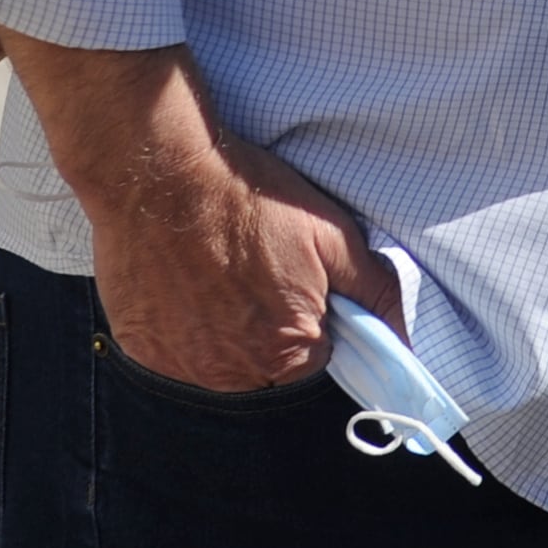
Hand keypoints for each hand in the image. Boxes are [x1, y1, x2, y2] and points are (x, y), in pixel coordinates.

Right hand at [5, 37, 404, 391]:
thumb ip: (373, 291)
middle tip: (256, 273)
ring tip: (218, 274)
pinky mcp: (141, 349)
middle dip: (271, 330)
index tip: (298, 283)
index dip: (314, 320)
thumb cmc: (250, 198)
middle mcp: (232, 373)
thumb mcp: (331, 235)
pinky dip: (182, 326)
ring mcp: (181, 364)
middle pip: (268, 368)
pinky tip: (185, 281)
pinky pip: (174, 353)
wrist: (161, 174)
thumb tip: (406, 334)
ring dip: (224, 332)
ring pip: (219, 365)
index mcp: (287, 350)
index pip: (318, 360)